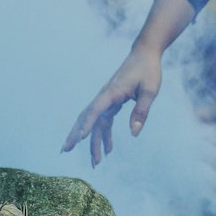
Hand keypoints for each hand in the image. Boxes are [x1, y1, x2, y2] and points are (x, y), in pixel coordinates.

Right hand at [62, 46, 161, 165]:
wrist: (145, 54)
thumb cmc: (148, 70)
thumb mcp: (150, 90)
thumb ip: (142, 111)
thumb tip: (134, 134)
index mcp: (112, 92)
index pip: (95, 110)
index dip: (87, 125)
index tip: (79, 138)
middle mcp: (105, 96)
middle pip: (86, 118)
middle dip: (75, 135)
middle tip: (65, 151)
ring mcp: (107, 99)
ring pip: (94, 122)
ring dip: (93, 141)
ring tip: (95, 161)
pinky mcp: (112, 101)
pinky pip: (104, 120)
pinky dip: (104, 134)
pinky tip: (109, 148)